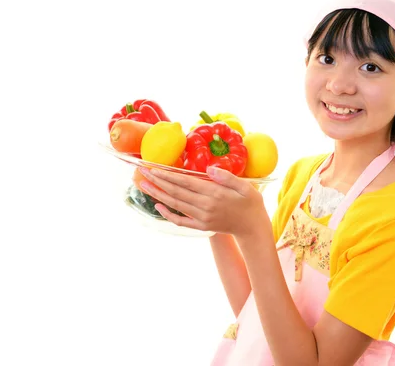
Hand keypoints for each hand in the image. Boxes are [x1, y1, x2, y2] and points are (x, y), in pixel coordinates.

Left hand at [137, 166, 269, 236]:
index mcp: (215, 194)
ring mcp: (202, 218)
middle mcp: (206, 206)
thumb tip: (210, 169)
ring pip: (175, 204)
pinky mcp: (201, 226)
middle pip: (176, 192)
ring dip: (158, 194)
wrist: (253, 228)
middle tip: (142, 172)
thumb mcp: (245, 187)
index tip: (154, 168)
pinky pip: (180, 220)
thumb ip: (227, 177)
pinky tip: (158, 205)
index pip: (186, 182)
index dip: (168, 175)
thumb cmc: (251, 203)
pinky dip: (167, 214)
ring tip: (144, 185)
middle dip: (158, 181)